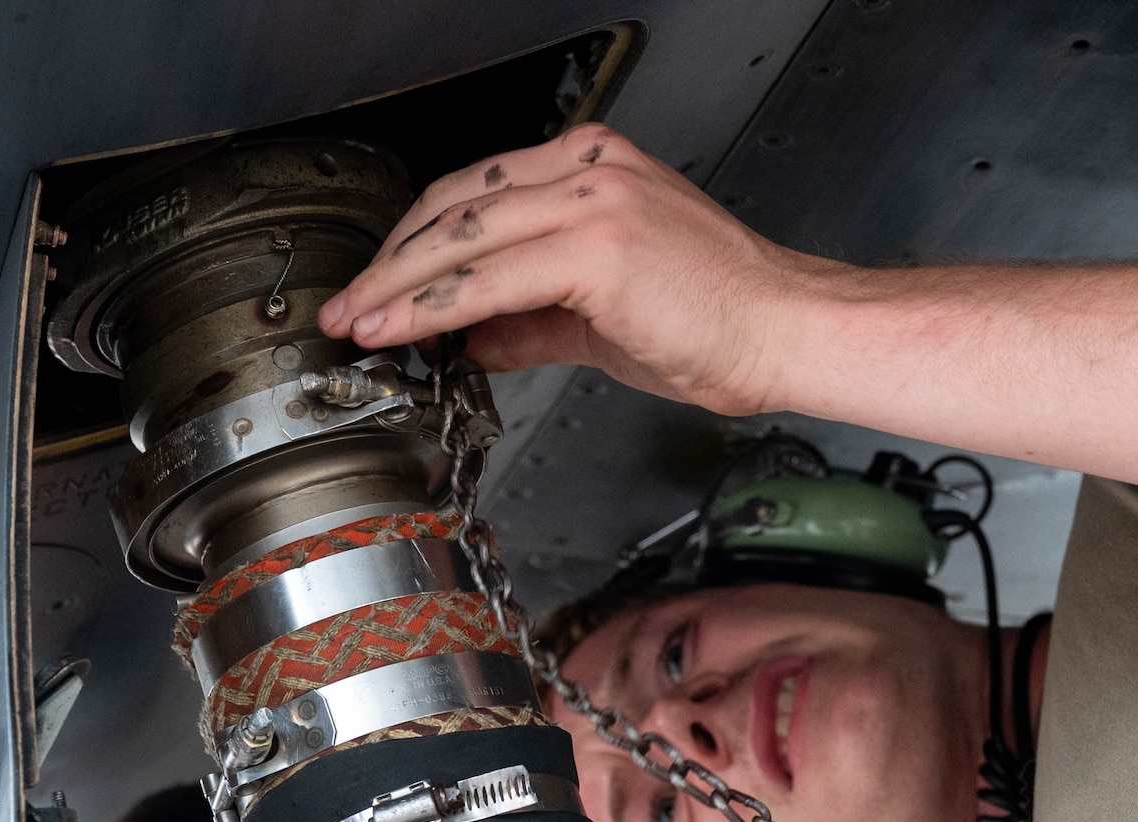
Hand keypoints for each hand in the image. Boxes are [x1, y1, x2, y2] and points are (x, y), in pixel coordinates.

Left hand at [317, 124, 843, 415]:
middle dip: (390, 263)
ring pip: (462, 238)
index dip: (417, 243)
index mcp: (598, 166)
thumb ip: (534, 321)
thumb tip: (476, 339)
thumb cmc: (725, 320)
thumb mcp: (607, 318)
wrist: (788, 332)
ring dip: (397, 287)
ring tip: (358, 324)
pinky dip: (434, 307)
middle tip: (349, 307)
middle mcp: (592, 168)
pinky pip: (491, 279)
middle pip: (456, 206)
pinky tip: (403, 331)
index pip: (478, 194)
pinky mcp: (599, 245)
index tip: (380, 286)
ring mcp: (595, 200)